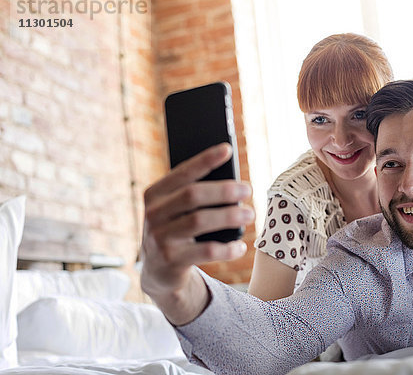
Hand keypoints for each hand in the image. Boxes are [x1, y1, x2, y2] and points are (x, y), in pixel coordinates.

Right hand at [140, 143, 253, 324]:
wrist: (159, 273)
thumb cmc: (177, 231)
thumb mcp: (177, 211)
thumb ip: (194, 195)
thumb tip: (233, 182)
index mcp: (154, 195)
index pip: (182, 173)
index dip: (205, 160)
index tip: (227, 149)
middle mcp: (153, 214)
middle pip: (192, 195)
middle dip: (224, 190)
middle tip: (247, 189)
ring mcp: (159, 238)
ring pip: (199, 221)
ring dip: (229, 215)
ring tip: (250, 214)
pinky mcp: (171, 261)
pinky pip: (206, 251)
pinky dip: (227, 248)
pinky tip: (240, 246)